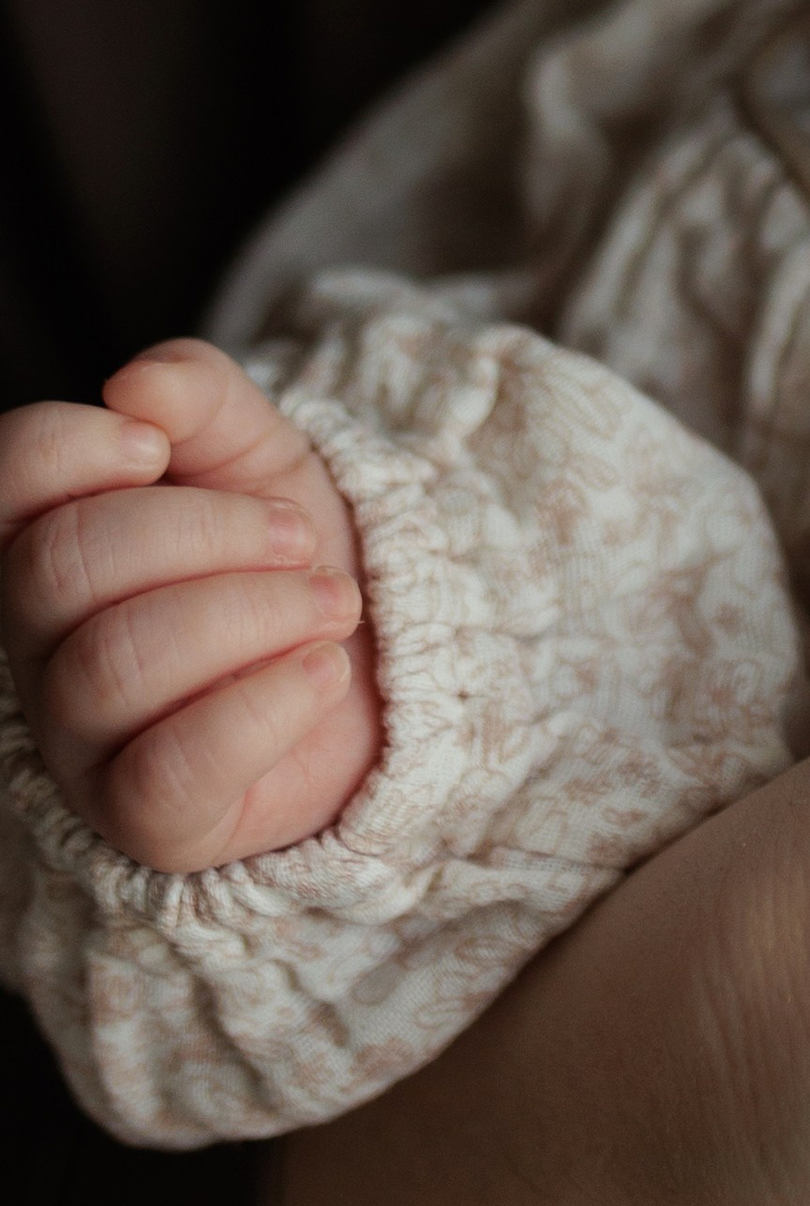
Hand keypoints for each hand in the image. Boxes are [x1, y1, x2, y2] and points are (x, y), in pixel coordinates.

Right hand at [0, 338, 380, 867]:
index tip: (157, 448)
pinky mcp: (146, 822)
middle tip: (296, 537)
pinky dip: (267, 706)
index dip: (71, 448)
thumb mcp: (257, 450)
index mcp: (49, 540)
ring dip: (254, 611)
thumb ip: (200, 397)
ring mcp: (82, 742)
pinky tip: (322, 669)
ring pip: (115, 665)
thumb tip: (137, 383)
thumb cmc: (284, 550)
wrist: (376, 661)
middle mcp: (40, 646)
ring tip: (331, 602)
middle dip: (206, 531)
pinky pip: (170, 771)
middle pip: (63, 568)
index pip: (4, 482)